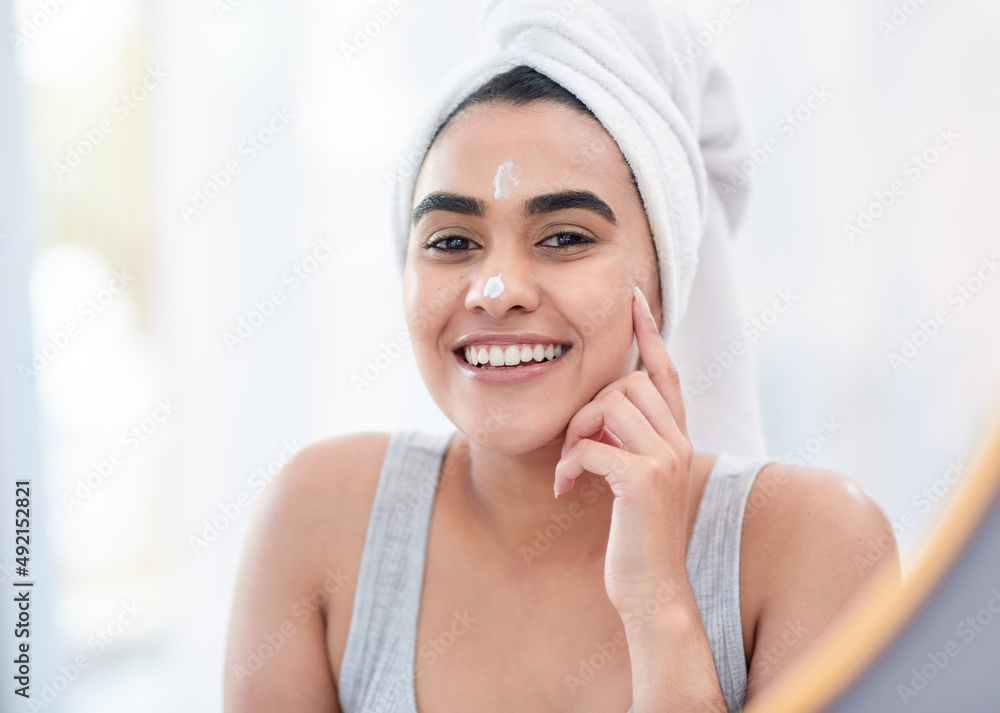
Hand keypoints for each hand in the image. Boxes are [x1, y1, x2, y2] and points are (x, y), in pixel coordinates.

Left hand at [553, 285, 693, 613]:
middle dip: (589, 406)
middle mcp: (679, 441)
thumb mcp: (633, 480)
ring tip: (569, 469)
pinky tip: (563, 488)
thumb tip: (596, 410)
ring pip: (608, 404)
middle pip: (627, 382)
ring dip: (575, 433)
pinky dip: (569, 463)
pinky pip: (591, 445)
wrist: (652, 591)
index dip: (649, 332)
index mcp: (677, 437)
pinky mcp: (644, 480)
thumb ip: (626, 441)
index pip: (665, 371)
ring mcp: (666, 459)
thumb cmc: (635, 537)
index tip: (633, 297)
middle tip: (574, 447)